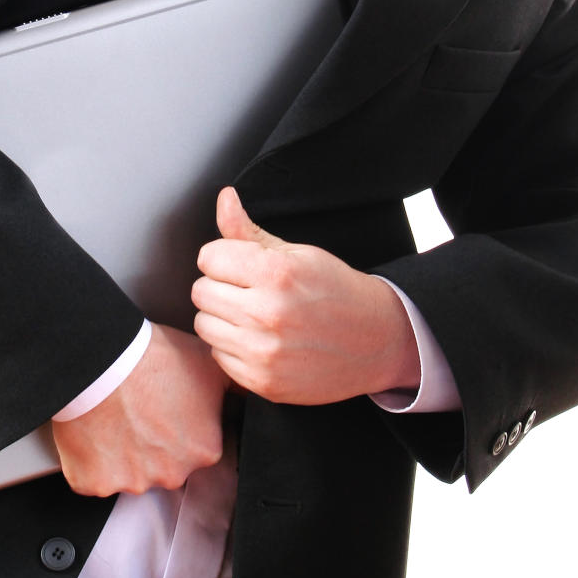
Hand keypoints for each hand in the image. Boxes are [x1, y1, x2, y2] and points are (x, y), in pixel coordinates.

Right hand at [51, 323, 229, 496]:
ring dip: (124, 453)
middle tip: (141, 412)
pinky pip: (96, 478)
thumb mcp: (211, 366)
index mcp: (204, 451)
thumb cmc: (153, 359)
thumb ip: (235, 390)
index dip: (181, 427)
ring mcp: (132, 483)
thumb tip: (248, 393)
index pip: (197, 448)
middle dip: (154, 446)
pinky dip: (94, 461)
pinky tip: (96, 432)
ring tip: (117, 417)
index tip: (168, 410)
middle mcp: (172, 474)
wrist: (102, 361)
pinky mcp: (95, 483)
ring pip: (130, 474)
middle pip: (165, 466)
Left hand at [191, 187, 419, 404]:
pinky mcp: (263, 382)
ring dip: (221, 317)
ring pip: (204, 324)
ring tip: (253, 315)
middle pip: (200, 291)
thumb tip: (224, 196)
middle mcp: (268, 313)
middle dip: (220, 286)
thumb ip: (249, 230)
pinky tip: (260, 341)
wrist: (376, 342)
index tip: (243, 265)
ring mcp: (265, 352)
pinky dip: (232, 347)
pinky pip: (218, 355)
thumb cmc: (335, 292)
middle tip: (249, 291)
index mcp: (278, 273)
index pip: (208, 257)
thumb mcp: (298, 253)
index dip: (224, 258)